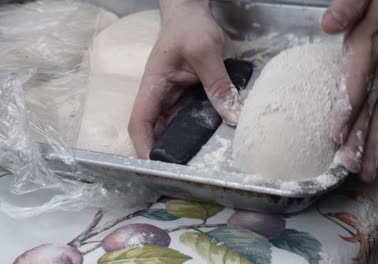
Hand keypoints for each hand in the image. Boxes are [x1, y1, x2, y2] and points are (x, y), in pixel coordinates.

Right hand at [128, 0, 240, 158]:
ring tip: (200, 159)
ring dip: (185, 140)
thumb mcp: (206, 53)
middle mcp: (159, 94)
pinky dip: (197, 127)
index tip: (154, 164)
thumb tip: (232, 115)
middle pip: (156, 129)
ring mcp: (172, 96)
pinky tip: (211, 136)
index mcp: (153, 85)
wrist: (191, 14)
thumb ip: (219, 85)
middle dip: (167, 150)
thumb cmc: (190, 27)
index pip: (140, 121)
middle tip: (185, 170)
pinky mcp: (185, 94)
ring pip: (174, 125)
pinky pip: (189, 116)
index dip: (143, 145)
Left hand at [321, 0, 377, 181]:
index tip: (336, 134)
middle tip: (349, 166)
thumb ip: (348, 7)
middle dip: (359, 140)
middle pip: (370, 110)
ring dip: (373, 147)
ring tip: (365, 173)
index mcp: (370, 47)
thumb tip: (329, 22)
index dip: (346, 110)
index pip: (356, 84)